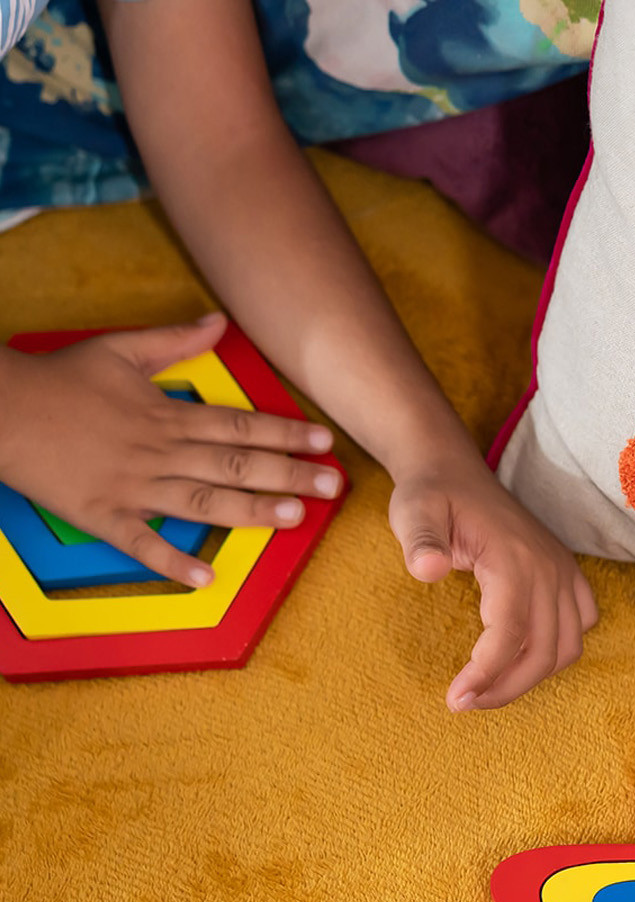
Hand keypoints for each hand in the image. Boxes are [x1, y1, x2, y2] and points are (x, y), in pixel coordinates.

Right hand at [0, 315, 341, 586]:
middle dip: (288, 474)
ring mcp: (134, 487)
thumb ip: (174, 342)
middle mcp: (159, 452)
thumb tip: (218, 322)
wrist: (2, 408)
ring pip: (203, 501)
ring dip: (251, 511)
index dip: (285, 433)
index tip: (324, 441)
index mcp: (166, 414)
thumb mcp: (120, 349)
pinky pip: (144, 544)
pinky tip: (207, 577)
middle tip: (332, 487)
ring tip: (294, 518)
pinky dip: (174, 561)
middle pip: (235, 465)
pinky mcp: (105, 516)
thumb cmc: (59, 379)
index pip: (239, 426)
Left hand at [388, 452, 597, 709]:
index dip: (486, 674)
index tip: (455, 699)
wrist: (453, 470)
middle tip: (464, 702)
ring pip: (567, 646)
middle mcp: (548, 567)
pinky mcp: (565, 574)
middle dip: (506, 687)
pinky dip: (556, 651)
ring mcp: (562, 571)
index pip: (511, 632)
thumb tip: (427, 570)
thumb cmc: (431, 495)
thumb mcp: (413, 512)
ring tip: (488, 688)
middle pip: (544, 650)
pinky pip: (581, 625)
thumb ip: (419, 541)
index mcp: (514, 557)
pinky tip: (520, 656)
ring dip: (532, 677)